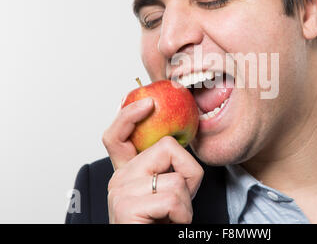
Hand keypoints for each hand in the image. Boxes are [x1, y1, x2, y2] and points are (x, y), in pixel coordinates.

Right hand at [102, 98, 203, 223]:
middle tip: (181, 198)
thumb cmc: (160, 225)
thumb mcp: (165, 192)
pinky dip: (183, 215)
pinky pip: (173, 198)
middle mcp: (119, 179)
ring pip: (176, 178)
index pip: (117, 135)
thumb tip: (182, 142)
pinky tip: (170, 225)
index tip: (148, 103)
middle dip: (187, 172)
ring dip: (187, 202)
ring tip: (173, 217)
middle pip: (166, 147)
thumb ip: (166, 169)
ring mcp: (121, 192)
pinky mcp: (128, 208)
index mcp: (127, 173)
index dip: (130, 115)